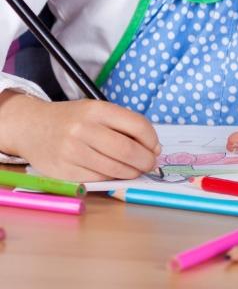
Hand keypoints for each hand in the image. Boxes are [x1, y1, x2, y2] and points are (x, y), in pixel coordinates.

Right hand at [0, 92, 159, 180]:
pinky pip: (98, 178)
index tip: (155, 148)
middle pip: (127, 150)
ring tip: (134, 169)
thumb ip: (124, 125)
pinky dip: (111, 178)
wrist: (31, 127)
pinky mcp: (62, 171)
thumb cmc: (72, 120)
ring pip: (114, 169)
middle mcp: (82, 129)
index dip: (152, 140)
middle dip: (146, 160)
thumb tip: (154, 148)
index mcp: (96, 110)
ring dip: (132, 172)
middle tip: (150, 164)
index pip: (137, 125)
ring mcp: (70, 151)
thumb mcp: (97, 111)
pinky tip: (113, 172)